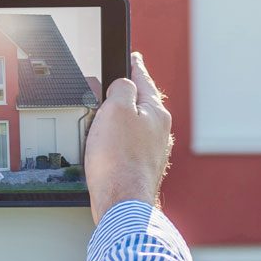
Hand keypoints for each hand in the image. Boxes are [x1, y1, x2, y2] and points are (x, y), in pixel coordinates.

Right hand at [83, 52, 172, 224]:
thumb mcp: (115, 110)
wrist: (122, 203)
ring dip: (118, 122)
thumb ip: (121, 89)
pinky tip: (105, 150)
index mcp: (156, 113)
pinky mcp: (141, 170)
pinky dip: (116, 143)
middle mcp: (159, 132)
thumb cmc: (119, 160)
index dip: (135, 67)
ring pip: (134, 127)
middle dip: (124, 96)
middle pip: (140, 104)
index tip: (133, 57)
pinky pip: (128, 147)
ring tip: (101, 121)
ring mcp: (152, 152)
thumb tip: (123, 86)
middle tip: (108, 89)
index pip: (144, 81)